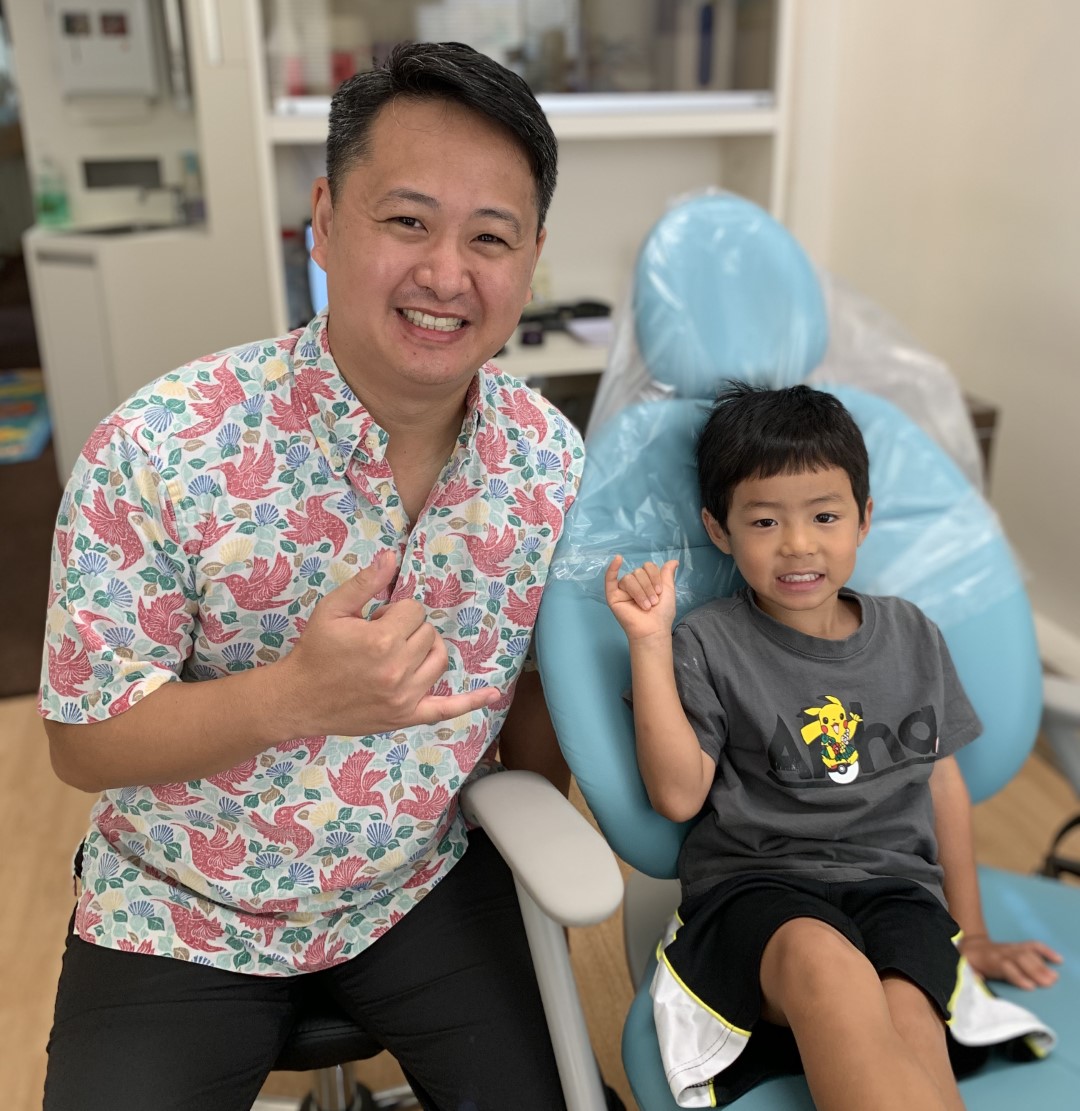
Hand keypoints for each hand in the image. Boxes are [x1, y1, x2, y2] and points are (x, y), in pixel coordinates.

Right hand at [280, 550, 499, 735]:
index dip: (393, 612)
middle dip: (407, 629)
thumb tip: (391, 556)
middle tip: (377, 640)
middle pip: (428, 633)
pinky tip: (492, 694)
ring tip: (400, 652)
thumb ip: (365, 583)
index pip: (413, 610)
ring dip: (426, 650)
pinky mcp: (407, 716)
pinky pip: (446, 709)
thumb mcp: (332, 609)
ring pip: (439, 659)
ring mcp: (405, 696)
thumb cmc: (315, 650)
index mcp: (381, 640)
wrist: (299, 698)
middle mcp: (398, 670)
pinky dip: (470, 702)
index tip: (373, 621)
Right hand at [604, 555, 678, 642]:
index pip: (648, 566)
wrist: (654, 629)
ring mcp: (622, 590)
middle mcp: (633, 583)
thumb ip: (667, 574)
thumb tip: (674, 560)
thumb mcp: (668, 590)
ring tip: (645, 606)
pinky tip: (618, 560)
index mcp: (645, 581)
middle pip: (638, 572)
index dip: (655, 577)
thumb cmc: (662, 613)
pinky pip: (609, 578)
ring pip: (629, 578)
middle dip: (648, 587)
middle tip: (653, 603)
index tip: (660, 591)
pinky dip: (612, 568)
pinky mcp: (612, 596)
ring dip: (640, 592)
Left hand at [959, 933, 1062, 989]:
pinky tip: (1058, 960)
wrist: (971, 946)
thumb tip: (976, 980)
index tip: (1030, 986)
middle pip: (1021, 959)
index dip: (1017, 976)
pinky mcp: (1019, 947)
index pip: (1005, 966)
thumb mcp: (965, 969)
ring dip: (1042, 965)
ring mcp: (1012, 948)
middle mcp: (1003, 952)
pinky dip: (1046, 951)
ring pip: (1028, 953)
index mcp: (990, 960)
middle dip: (1035, 970)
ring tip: (1054, 977)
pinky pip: (1033, 946)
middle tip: (1048, 983)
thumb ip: (970, 976)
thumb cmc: (971, 963)